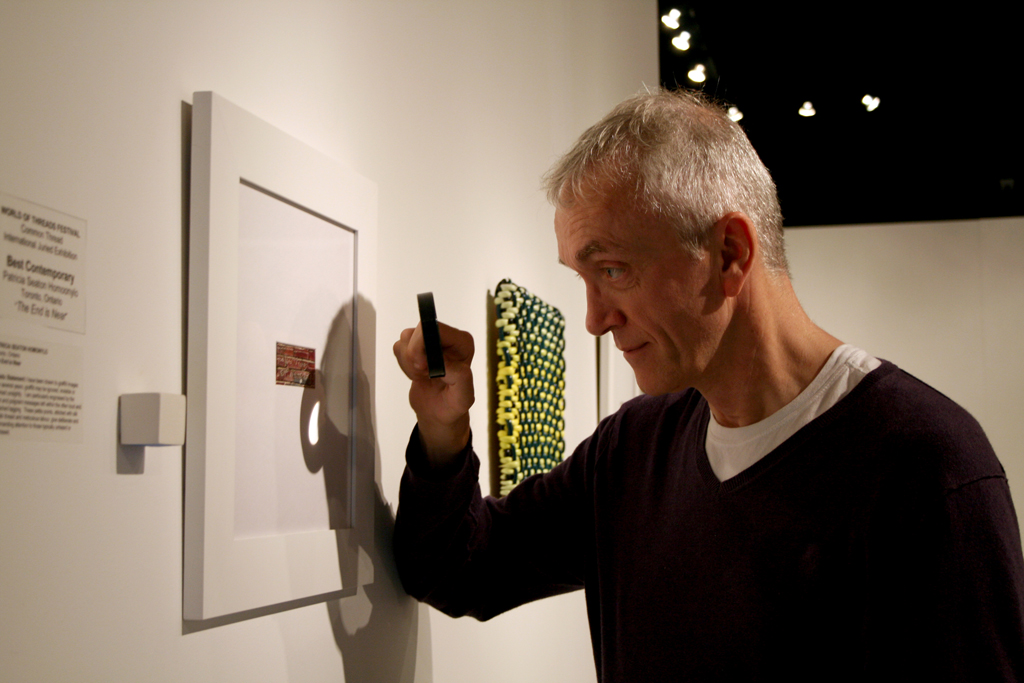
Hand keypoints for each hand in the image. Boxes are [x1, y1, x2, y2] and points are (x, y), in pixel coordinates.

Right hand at [393, 321, 474, 465]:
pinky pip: (399, 347)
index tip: (423, 367)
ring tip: (423, 376)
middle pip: (418, 330)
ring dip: (409, 362)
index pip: (437, 328)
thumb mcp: (463, 397)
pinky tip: (417, 374)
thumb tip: (444, 362)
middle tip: (423, 374)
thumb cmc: (453, 403)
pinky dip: (403, 364)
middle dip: (414, 355)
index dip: (423, 345)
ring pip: (406, 338)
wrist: (438, 411)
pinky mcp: (415, 347)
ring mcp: (430, 341)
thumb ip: (460, 377)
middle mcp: (447, 338)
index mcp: (463, 343)